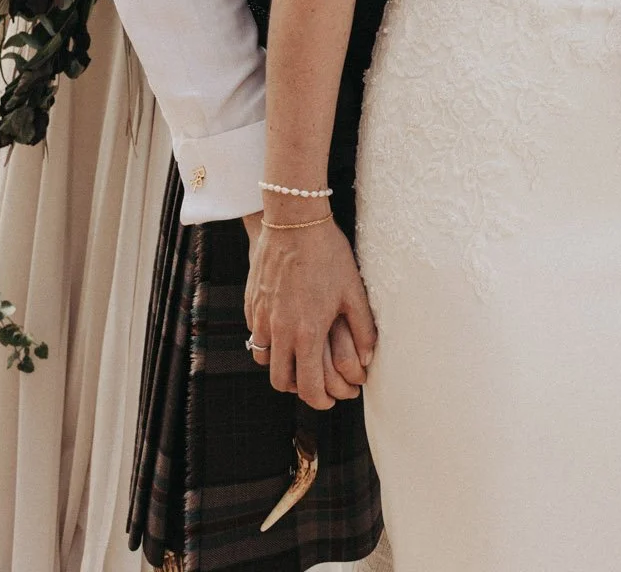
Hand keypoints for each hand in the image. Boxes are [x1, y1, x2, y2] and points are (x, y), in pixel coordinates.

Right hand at [242, 212, 375, 409]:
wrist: (294, 220)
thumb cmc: (328, 253)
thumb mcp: (353, 289)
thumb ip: (363, 328)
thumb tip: (369, 357)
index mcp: (307, 332)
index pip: (308, 387)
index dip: (321, 401)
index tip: (331, 399)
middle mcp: (280, 330)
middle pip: (281, 381)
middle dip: (298, 389)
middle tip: (315, 382)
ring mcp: (261, 316)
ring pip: (265, 359)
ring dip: (281, 364)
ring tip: (299, 356)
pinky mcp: (251, 302)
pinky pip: (256, 334)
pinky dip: (269, 340)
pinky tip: (285, 327)